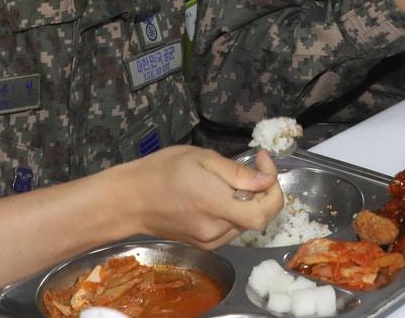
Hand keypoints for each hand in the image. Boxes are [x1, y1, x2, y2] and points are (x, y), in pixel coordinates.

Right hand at [137, 146, 282, 247]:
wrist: (130, 200)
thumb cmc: (163, 171)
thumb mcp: (202, 159)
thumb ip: (237, 173)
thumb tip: (267, 181)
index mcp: (216, 206)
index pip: (263, 212)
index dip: (274, 189)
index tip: (263, 163)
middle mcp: (215, 230)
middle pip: (257, 218)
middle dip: (263, 193)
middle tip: (254, 169)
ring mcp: (209, 241)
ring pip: (245, 224)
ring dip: (248, 203)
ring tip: (230, 182)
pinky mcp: (203, 245)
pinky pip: (231, 229)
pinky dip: (235, 213)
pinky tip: (219, 197)